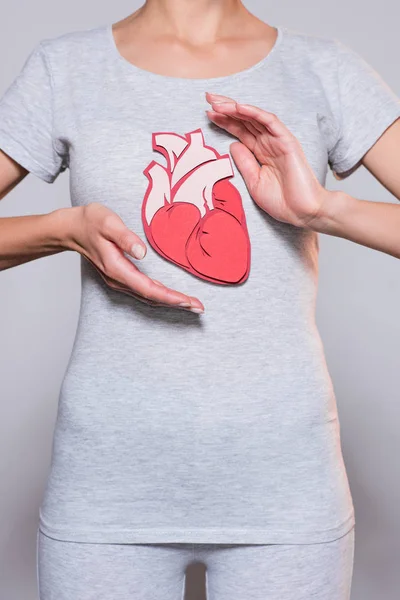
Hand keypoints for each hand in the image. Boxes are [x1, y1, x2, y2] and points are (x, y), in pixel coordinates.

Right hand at [63, 202, 203, 312]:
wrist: (72, 228)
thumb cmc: (90, 221)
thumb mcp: (108, 222)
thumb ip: (125, 237)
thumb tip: (142, 253)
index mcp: (117, 268)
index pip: (148, 288)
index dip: (169, 297)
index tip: (187, 301)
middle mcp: (118, 280)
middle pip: (151, 297)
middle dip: (176, 303)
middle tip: (200, 307)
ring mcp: (118, 281)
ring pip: (148, 297)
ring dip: (170, 301)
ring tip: (192, 304)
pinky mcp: (121, 278)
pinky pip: (144, 291)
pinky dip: (160, 296)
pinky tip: (172, 296)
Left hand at [205, 92, 332, 228]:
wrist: (302, 212)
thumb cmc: (282, 201)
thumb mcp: (254, 182)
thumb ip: (244, 163)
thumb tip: (232, 144)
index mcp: (260, 152)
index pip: (240, 131)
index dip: (224, 122)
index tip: (208, 114)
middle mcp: (268, 143)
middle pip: (245, 120)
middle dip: (226, 108)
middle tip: (208, 98)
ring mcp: (278, 141)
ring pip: (254, 118)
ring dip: (236, 108)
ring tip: (217, 103)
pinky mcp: (287, 141)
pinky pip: (270, 122)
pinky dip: (254, 113)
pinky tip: (239, 107)